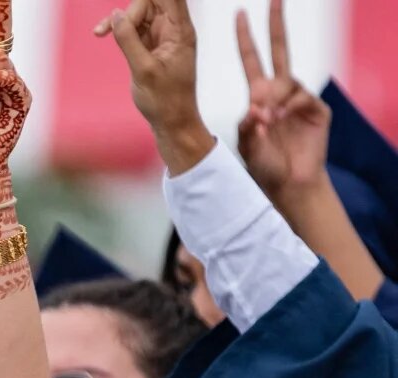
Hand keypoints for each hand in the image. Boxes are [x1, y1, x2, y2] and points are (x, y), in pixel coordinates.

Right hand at [96, 0, 212, 174]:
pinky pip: (134, 26)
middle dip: (129, 10)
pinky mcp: (151, 44)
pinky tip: (103, 34)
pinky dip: (119, 28)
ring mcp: (162, 35)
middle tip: (108, 30)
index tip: (130, 4)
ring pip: (140, 12)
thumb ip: (129, 39)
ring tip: (99, 33)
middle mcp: (174, 29)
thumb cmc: (164, 99)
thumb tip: (115, 14)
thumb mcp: (143, 69)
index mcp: (180, 31)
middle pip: (151, 2)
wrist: (172, 121)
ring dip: (120, 19)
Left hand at [234, 0, 330, 199]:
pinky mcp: (317, 109)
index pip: (252, 59)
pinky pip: (302, 97)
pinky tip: (281, 118)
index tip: (239, 14)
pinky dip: (289, 106)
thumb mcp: (246, 142)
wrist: (287, 182)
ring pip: (286, 81)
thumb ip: (247, 124)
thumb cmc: (263, 163)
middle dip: (276, 24)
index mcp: (259, 94)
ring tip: (267, 120)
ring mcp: (300, 98)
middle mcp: (280, 91)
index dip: (245, 38)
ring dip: (274, 98)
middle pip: (280, 50)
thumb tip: (256, 106)